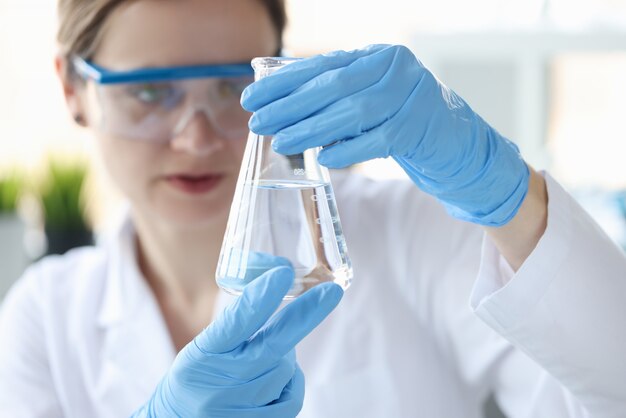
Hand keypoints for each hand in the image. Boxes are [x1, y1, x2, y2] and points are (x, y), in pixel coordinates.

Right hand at [132, 266, 342, 417]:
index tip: (283, 273)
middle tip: (331, 292)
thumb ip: (238, 322)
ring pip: (286, 369)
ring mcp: (239, 410)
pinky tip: (276, 378)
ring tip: (267, 355)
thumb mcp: (203, 346)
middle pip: (272, 347)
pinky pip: (292, 395)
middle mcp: (219, 386)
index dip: (261, 297)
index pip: (235, 323)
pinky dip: (291, 379)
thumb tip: (279, 282)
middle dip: (304, 316)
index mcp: (202, 356)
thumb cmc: (196, 377)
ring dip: (285, 354)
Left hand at [241, 44, 528, 225]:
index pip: (322, 66)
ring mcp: (411, 96)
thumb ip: (333, 96)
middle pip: (334, 86)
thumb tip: (279, 101)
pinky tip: (323, 156)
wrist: (453, 142)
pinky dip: (348, 149)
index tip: (252, 98)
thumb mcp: (367, 99)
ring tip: (281, 141)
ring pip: (353, 112)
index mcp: (376, 56)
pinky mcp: (420, 127)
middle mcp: (394, 68)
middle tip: (257, 122)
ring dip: (311, 129)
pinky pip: (378, 140)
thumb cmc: (401, 121)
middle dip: (290, 106)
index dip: (284, 83)